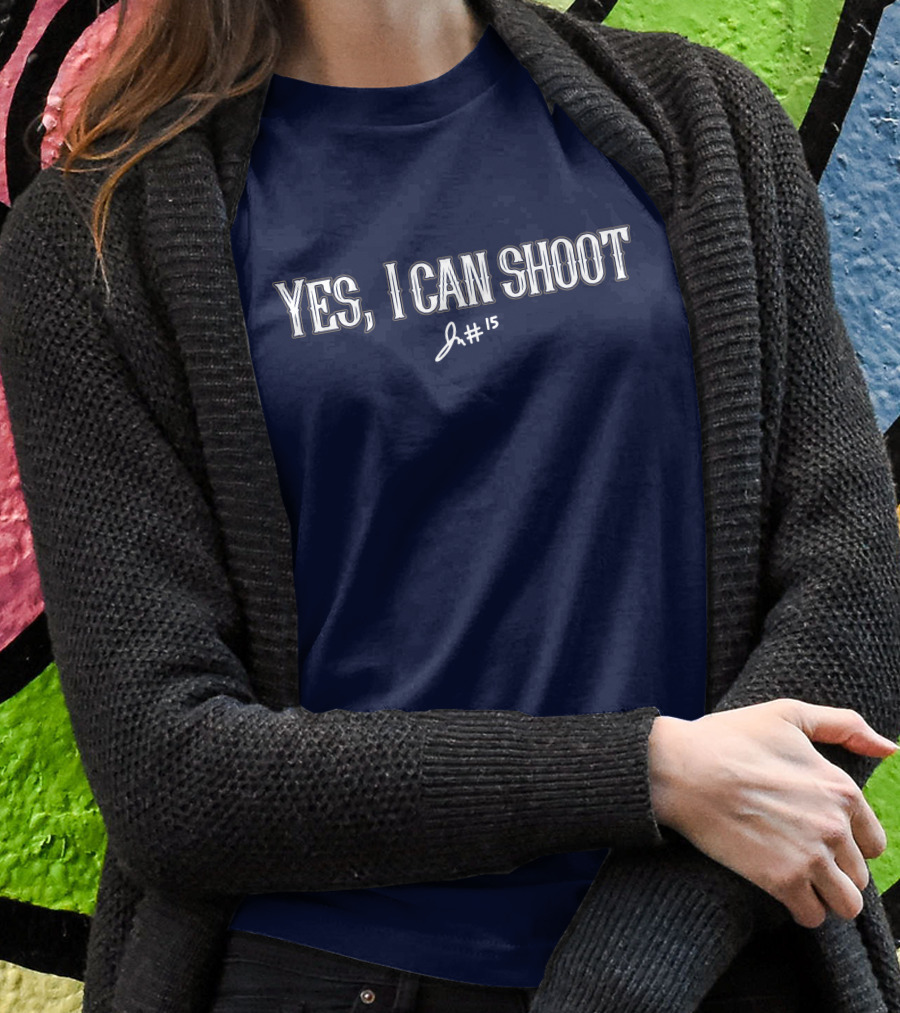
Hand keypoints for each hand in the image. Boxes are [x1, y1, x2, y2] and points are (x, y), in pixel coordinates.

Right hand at [647, 699, 897, 928]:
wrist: (680, 769)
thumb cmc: (729, 738)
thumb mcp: (787, 715)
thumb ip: (843, 726)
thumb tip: (890, 748)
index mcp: (842, 789)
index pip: (873, 842)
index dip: (847, 842)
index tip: (819, 837)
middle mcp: (835, 826)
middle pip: (859, 875)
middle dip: (834, 870)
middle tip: (799, 856)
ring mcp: (810, 856)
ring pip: (846, 904)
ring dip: (825, 897)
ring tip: (798, 881)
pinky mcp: (781, 880)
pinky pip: (813, 917)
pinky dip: (802, 910)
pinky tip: (782, 891)